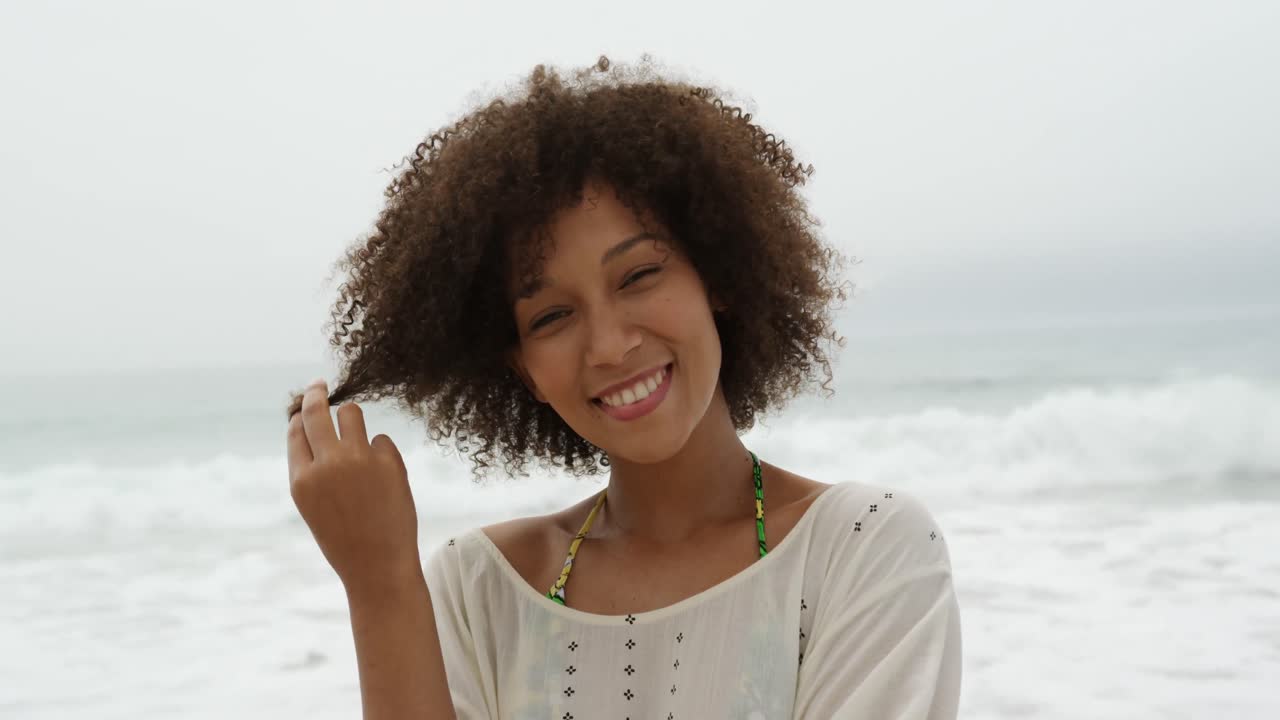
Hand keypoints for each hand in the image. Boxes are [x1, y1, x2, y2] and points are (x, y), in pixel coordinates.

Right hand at [286, 379, 422, 594]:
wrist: (378, 566)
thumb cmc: (344, 538)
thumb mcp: (314, 505)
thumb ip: (311, 468)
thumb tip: (310, 424)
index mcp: (302, 479)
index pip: (296, 430)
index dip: (301, 416)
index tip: (307, 405)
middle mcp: (326, 464)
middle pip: (317, 411)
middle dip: (317, 393)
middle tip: (320, 384)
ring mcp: (358, 460)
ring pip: (352, 412)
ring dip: (352, 417)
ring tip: (357, 439)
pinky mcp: (389, 461)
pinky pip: (381, 440)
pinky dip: (380, 453)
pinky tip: (383, 480)